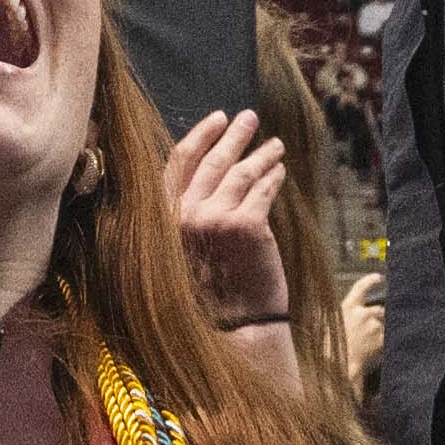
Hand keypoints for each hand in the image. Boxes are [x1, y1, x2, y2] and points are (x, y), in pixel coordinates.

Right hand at [167, 107, 297, 329]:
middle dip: (234, 135)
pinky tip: (280, 171)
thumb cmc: (209, 292)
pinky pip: (264, 190)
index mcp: (165, 219)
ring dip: (261, 154)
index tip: (217, 118)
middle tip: (249, 117)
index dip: (200, 135)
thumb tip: (210, 173)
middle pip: (213, 160)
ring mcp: (216, 219)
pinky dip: (273, 177)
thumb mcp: (182, 251)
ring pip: (242, 172)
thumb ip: (186, 215)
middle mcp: (185, 216)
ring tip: (275, 145)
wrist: (234, 327)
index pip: (178, 163)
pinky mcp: (248, 226)